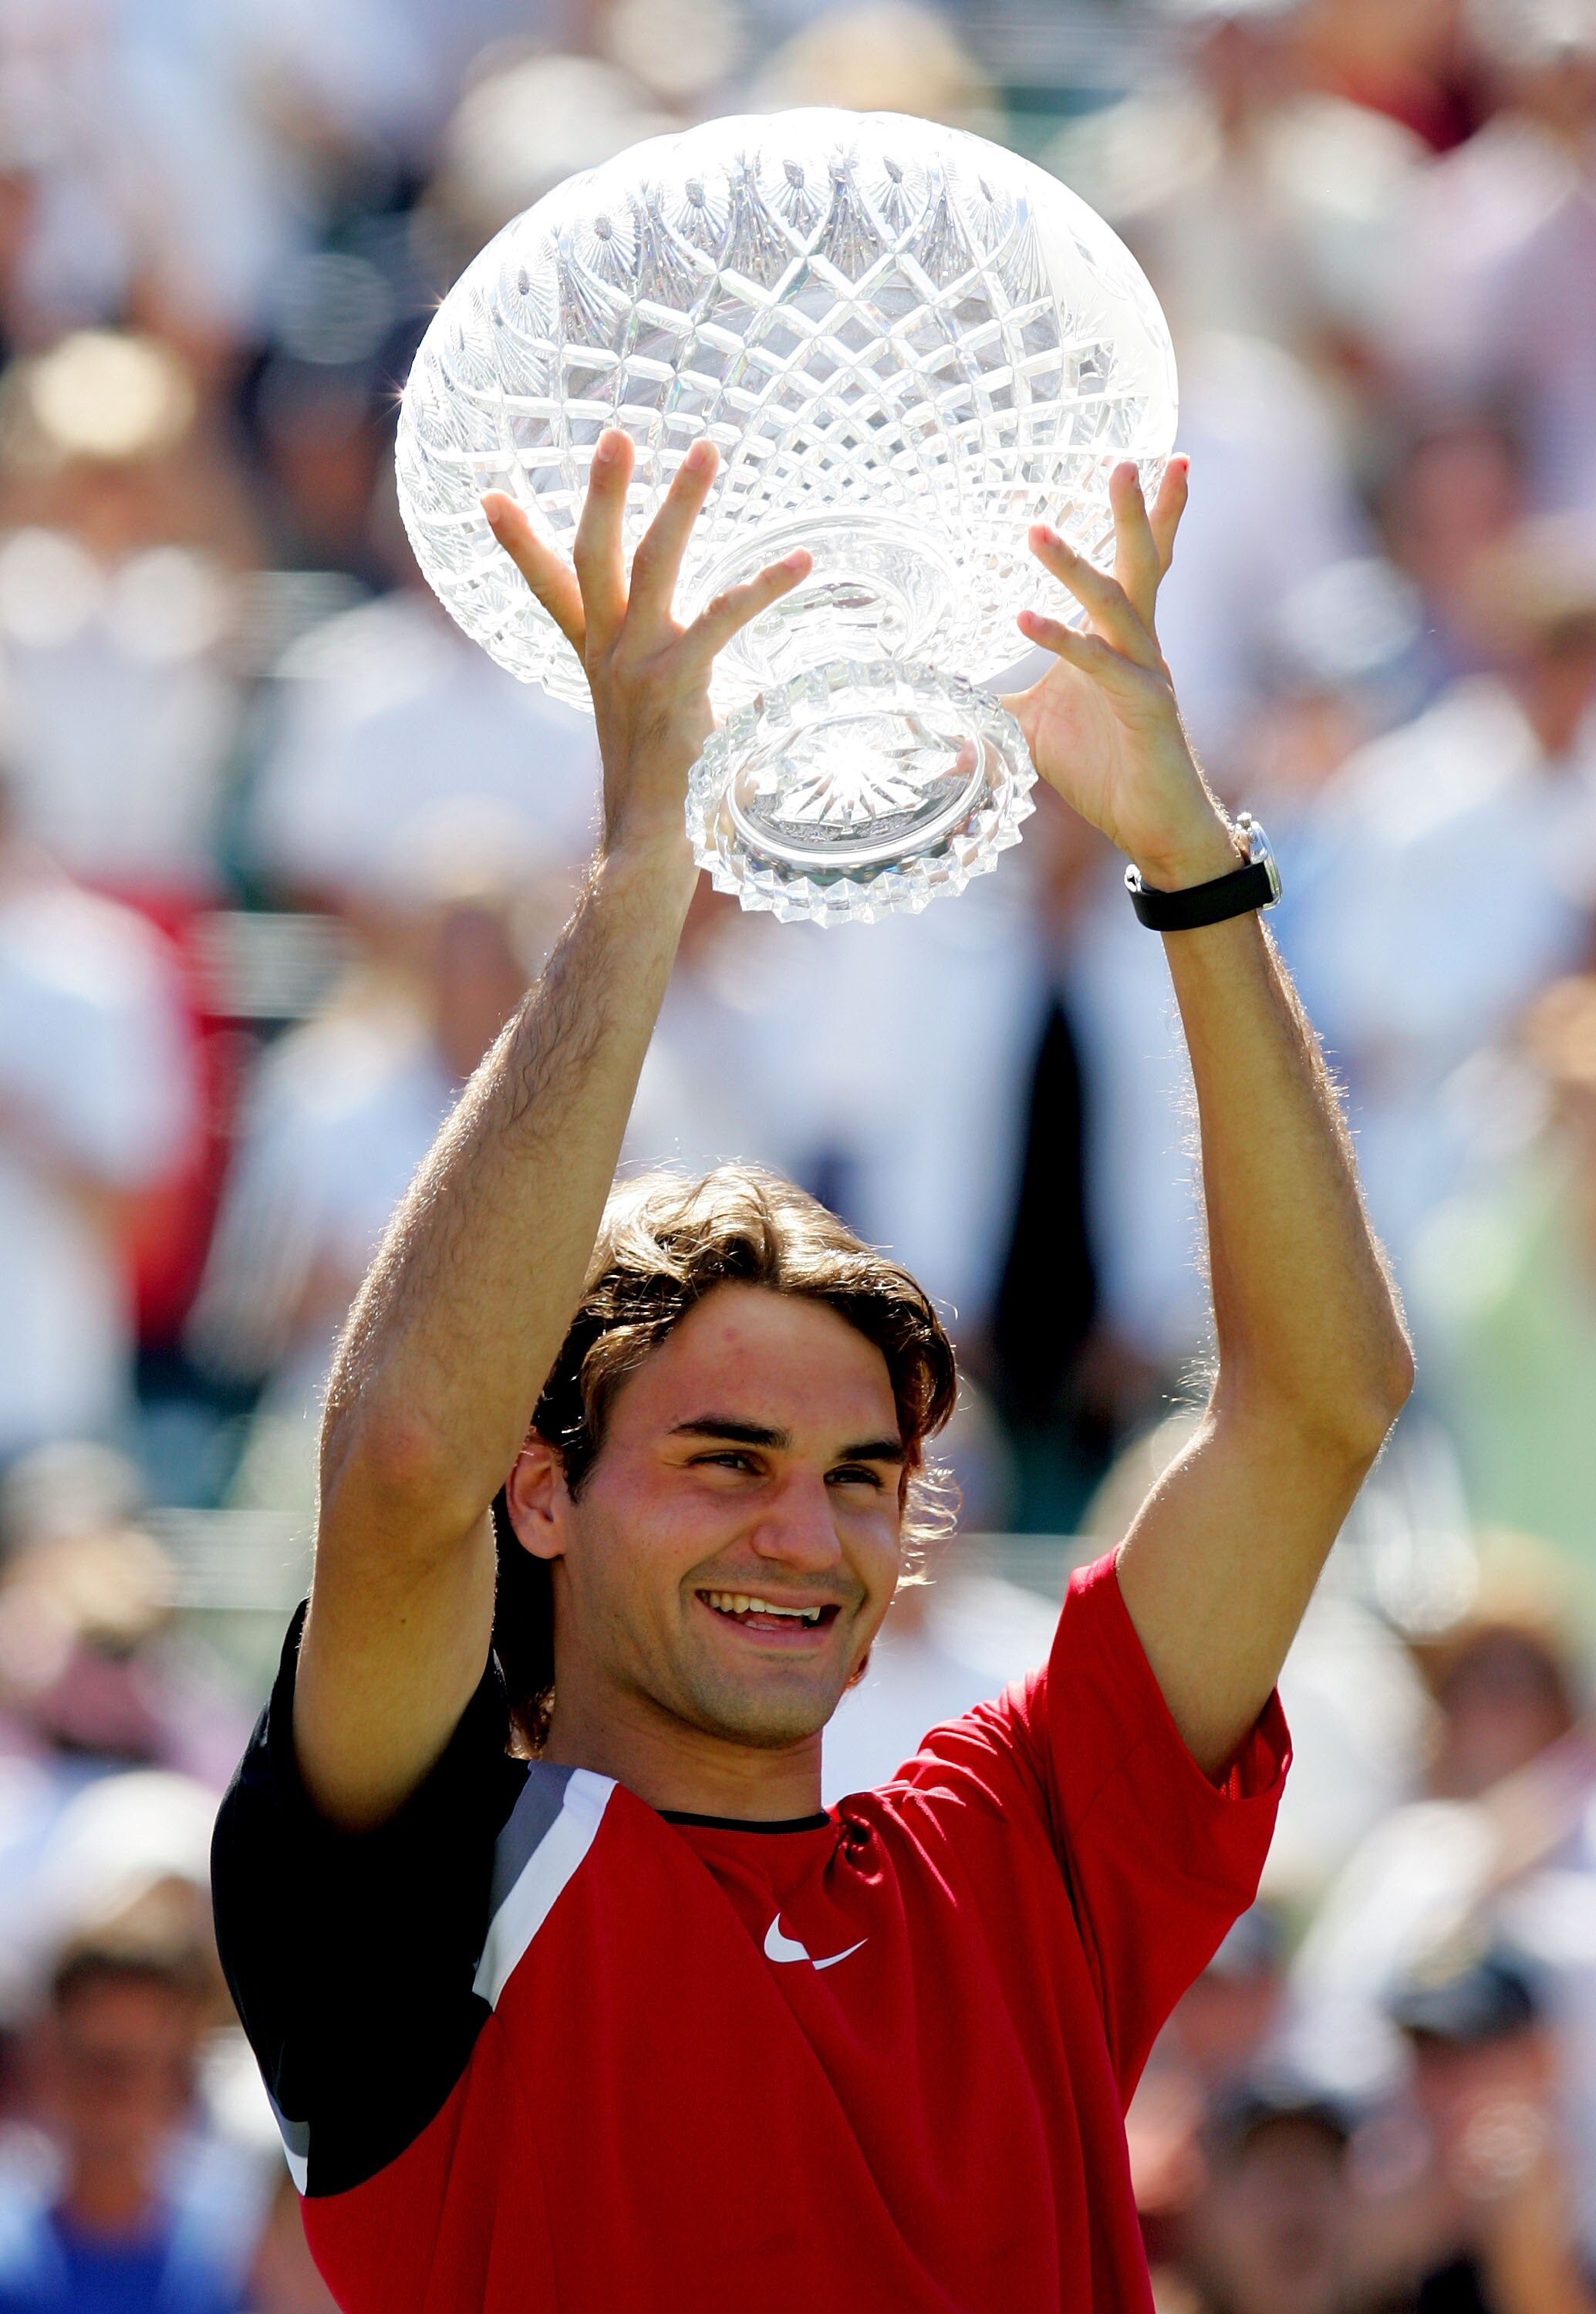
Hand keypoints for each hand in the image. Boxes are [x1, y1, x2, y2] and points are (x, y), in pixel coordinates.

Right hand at [482, 431, 810, 870]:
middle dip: (602, 493)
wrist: (650, 851)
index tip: (488, 496)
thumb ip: (664, 695)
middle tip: (614, 433)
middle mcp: (609, 656)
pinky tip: (804, 559)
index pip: (550, 591)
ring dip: (679, 503)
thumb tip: (688, 684)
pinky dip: (764, 585)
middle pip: (594, 557)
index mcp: (596, 660)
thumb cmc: (660, 794)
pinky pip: (720, 616)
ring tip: (706, 448)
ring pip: (652, 564)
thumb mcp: (648, 728)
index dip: (520, 545)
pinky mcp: (676, 684)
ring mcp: (638, 667)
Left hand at [1002, 458, 1235, 890]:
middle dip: (1132, 511)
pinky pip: (1100, 666)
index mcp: (1118, 639)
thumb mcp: (1031, 728)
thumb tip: (934, 703)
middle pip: (1140, 562)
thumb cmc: (1103, 769)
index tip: (1113, 463)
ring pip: (1115, 604)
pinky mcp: (1145, 708)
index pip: (1122, 564)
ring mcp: (1146, 673)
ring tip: (1038, 530)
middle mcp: (1139, 645)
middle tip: (1121, 457)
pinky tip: (1023, 617)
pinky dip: (1061, 640)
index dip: (1120, 519)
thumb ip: (989, 705)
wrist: (1155, 826)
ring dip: (1074, 566)